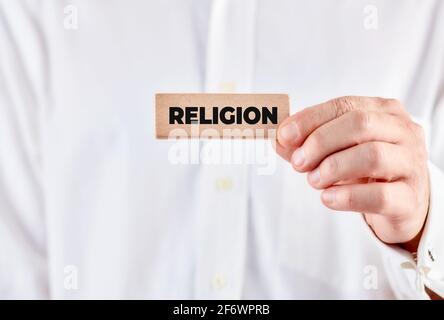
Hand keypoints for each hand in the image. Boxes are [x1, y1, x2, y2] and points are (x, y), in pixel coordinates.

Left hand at [277, 96, 428, 249]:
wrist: (403, 203)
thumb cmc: (367, 170)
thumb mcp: (338, 151)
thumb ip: (307, 144)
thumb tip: (278, 140)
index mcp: (384, 112)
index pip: (344, 105)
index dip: (310, 119)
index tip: (284, 135)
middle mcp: (403, 132)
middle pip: (359, 124)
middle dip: (320, 142)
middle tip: (298, 163)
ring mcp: (411, 164)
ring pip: (372, 156)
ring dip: (332, 168)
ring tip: (313, 181)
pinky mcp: (410, 199)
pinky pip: (380, 195)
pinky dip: (347, 197)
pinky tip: (328, 198)